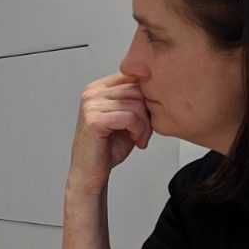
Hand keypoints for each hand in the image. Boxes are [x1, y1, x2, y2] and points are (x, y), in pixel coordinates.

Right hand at [67, 72, 152, 193]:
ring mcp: (91, 105)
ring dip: (144, 124)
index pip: (133, 76)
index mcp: (98, 88)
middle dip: (148, 112)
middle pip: (137, 89)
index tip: (145, 117)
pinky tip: (135, 140)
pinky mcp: (93, 120)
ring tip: (140, 137)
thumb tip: (157, 88)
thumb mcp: (126, 117)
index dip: (147, 97)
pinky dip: (138, 130)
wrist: (90, 172)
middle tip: (144, 131)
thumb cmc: (106, 148)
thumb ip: (136, 100)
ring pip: (135, 104)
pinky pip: (129, 117)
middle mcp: (92, 93)